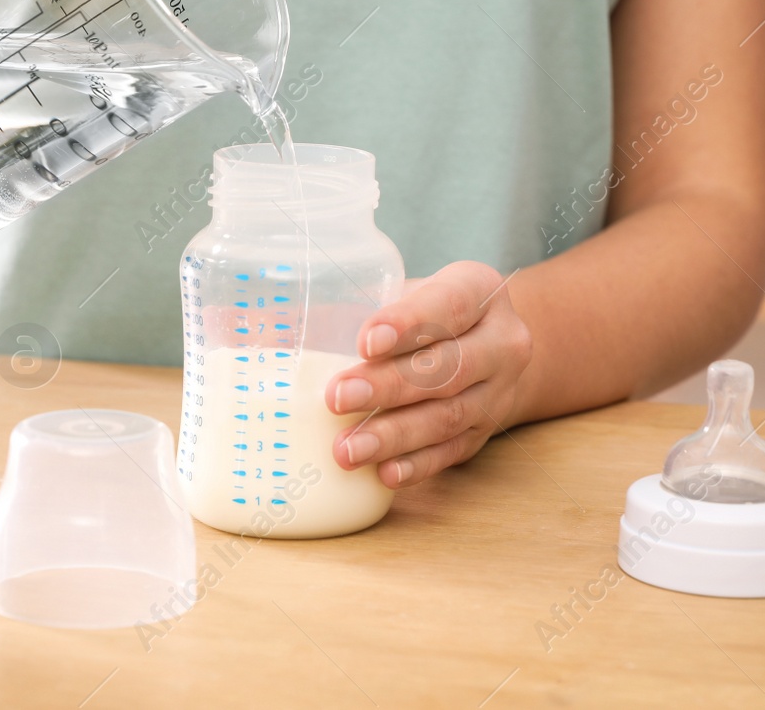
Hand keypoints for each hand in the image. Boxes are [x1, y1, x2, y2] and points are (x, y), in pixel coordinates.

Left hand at [324, 261, 532, 488]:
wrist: (490, 345)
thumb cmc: (424, 312)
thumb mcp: (402, 289)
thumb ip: (346, 303)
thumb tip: (264, 322)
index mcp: (478, 289)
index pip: (447, 304)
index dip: (407, 324)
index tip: (365, 342)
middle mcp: (500, 341)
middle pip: (447, 367)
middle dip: (389, 386)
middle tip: (337, 398)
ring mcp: (498, 392)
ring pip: (449, 416)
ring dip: (395, 435)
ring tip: (347, 449)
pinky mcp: (485, 433)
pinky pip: (452, 453)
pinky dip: (417, 465)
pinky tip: (384, 474)